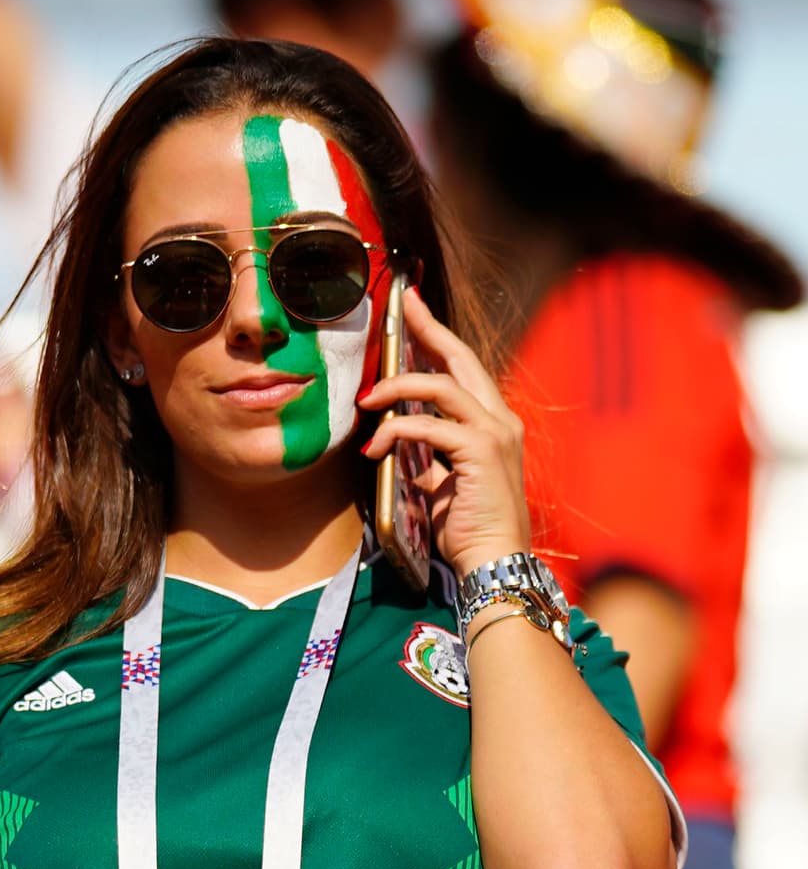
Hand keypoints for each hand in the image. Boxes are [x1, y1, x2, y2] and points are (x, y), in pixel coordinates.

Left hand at [359, 288, 530, 579]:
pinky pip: (431, 426)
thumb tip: (400, 453)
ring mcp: (495, 433)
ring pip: (442, 386)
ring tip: (367, 401)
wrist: (494, 562)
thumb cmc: (470, 531)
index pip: (463, 368)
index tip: (413, 310)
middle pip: (460, 357)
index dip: (437, 336)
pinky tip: (376, 448)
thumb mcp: (443, 488)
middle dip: (426, 328)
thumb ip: (428, 464)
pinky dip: (398, 430)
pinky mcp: (482, 452)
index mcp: (493, 424)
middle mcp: (500, 420)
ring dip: (398, 387)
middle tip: (400, 306)